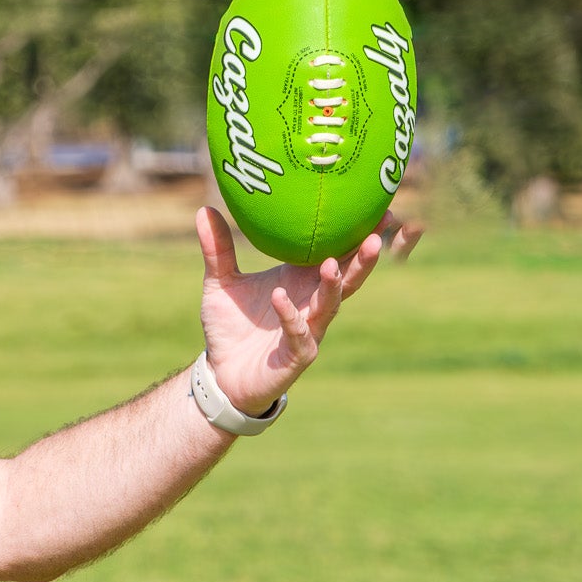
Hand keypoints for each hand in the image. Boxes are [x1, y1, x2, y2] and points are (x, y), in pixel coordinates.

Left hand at [195, 207, 421, 415]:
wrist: (221, 373)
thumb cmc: (230, 326)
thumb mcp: (221, 282)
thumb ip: (217, 249)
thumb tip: (204, 210)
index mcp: (301, 281)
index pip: (337, 253)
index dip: (357, 234)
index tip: (377, 208)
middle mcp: (312, 303)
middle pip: (348, 278)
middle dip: (363, 258)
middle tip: (375, 233)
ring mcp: (308, 330)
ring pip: (330, 305)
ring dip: (334, 285)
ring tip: (332, 263)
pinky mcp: (295, 356)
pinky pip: (298, 334)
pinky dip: (290, 316)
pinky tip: (280, 297)